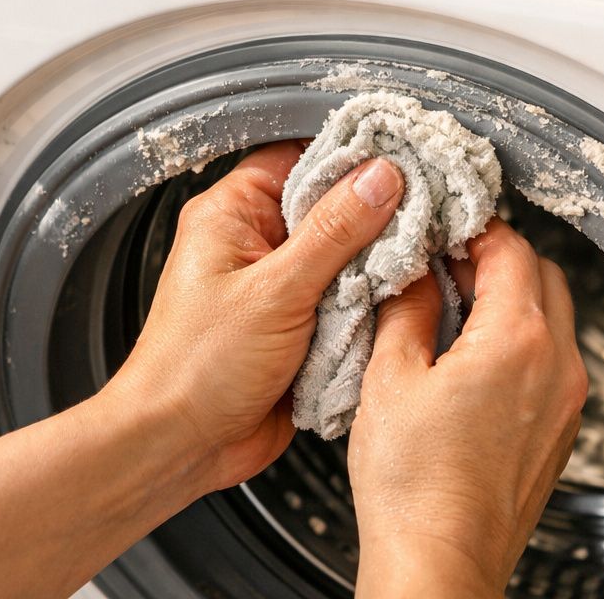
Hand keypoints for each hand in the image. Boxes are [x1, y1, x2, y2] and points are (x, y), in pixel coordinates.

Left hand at [100, 141, 403, 494]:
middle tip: (421, 213)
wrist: (182, 446)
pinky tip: (394, 303)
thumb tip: (379, 178)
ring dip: (375, 265)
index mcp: (233, 214)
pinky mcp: (301, 325)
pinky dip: (370, 305)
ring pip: (347, 256)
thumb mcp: (274, 291)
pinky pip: (348, 300)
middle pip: (331, 206)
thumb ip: (333, 232)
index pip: (299, 158)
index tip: (401, 159)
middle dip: (375, 216)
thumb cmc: (196, 368)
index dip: (350, 156)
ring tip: (412, 259)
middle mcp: (256, 243)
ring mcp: (281, 285)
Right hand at [348, 219, 588, 597]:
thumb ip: (408, 309)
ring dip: (512, 298)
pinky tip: (471, 357)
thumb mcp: (391, 377)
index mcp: (518, 340)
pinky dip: (520, 341)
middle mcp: (557, 366)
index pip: (510, 248)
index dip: (473, 228)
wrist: (439, 563)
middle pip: (543, 273)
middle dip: (498, 257)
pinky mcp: (560, 431)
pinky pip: (552, 361)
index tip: (443, 228)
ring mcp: (566, 402)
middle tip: (447, 260)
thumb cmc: (415, 489)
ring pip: (553, 317)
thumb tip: (417, 272)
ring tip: (454, 308)